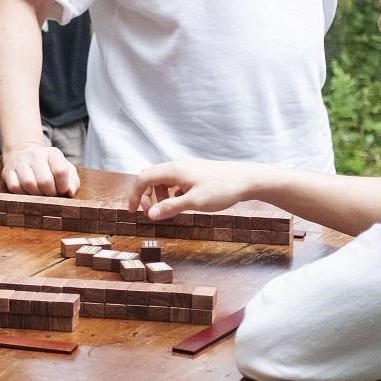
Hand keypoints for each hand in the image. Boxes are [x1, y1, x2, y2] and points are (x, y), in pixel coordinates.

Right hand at [1, 141, 78, 195]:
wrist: (24, 154)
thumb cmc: (49, 167)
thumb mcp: (66, 169)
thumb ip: (72, 181)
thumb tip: (69, 192)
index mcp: (53, 153)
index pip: (60, 170)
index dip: (63, 186)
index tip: (62, 190)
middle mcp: (35, 155)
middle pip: (45, 181)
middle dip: (50, 193)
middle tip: (50, 195)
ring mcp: (20, 163)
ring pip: (28, 184)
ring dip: (36, 195)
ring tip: (39, 195)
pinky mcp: (7, 171)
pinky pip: (15, 187)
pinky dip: (22, 194)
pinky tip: (27, 193)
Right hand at [130, 159, 266, 218]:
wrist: (247, 179)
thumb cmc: (222, 189)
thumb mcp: (195, 202)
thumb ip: (171, 207)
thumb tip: (150, 214)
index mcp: (174, 170)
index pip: (143, 178)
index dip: (134, 195)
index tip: (132, 212)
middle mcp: (178, 166)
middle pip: (151, 177)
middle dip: (146, 195)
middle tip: (150, 213)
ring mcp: (187, 168)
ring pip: (163, 180)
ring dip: (159, 196)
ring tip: (169, 211)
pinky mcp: (195, 173)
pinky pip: (175, 182)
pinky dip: (172, 193)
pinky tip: (182, 203)